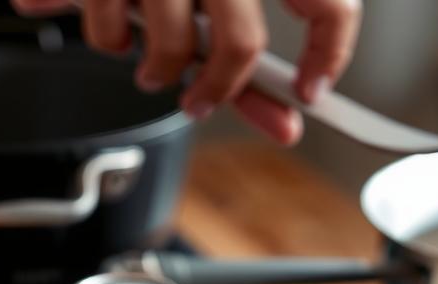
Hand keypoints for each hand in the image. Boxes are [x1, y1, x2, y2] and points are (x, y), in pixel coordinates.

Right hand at [11, 0, 361, 144]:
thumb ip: (248, 50)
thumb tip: (284, 118)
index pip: (326, 0)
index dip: (327, 53)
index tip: (312, 92)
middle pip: (241, 43)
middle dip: (221, 88)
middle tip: (202, 98)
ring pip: (173, 46)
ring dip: (159, 70)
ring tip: (151, 57)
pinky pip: (112, 36)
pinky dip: (111, 42)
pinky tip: (116, 22)